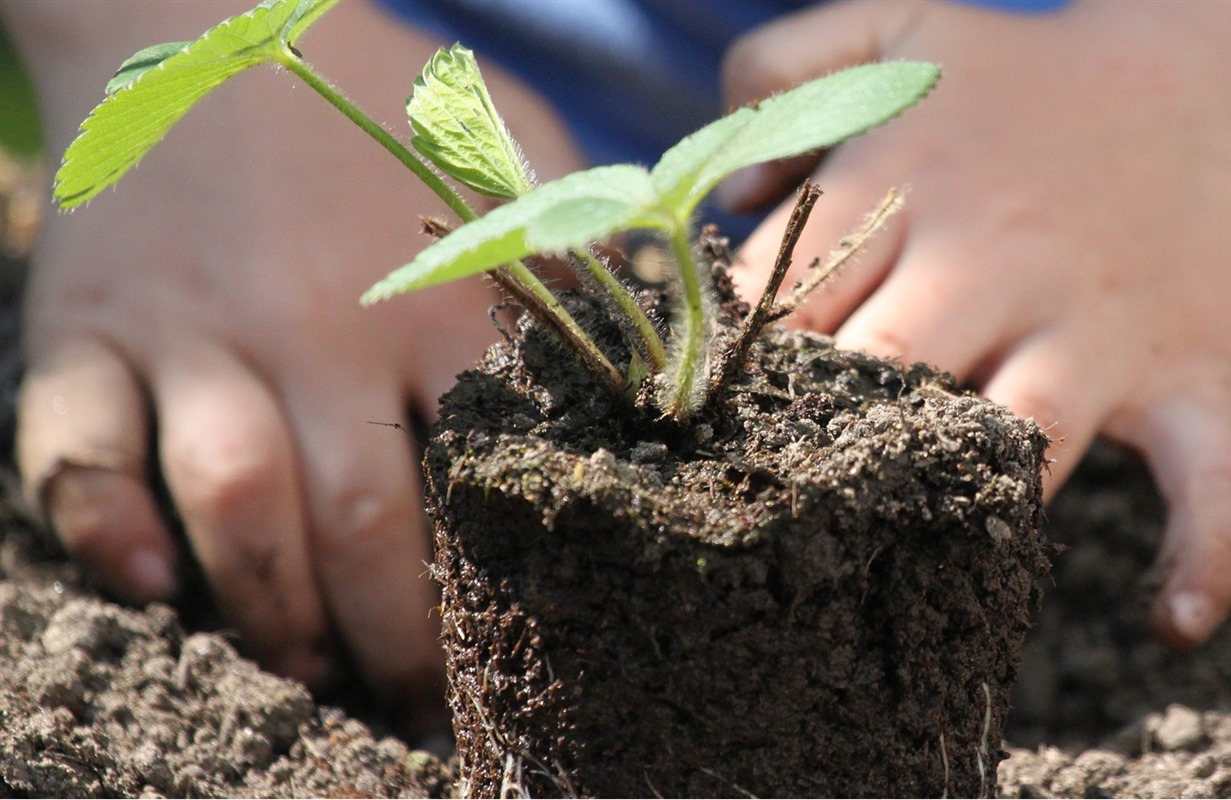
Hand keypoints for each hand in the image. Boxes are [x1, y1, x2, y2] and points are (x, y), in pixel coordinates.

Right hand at [9, 0, 579, 727]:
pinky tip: (150, 588)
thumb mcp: (511, 149)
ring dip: (271, 613)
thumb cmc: (380, 99)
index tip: (523, 656)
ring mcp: (195, 327)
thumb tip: (676, 342)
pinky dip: (102, 528)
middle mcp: (317, 324)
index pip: (487, 477)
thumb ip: (581, 249)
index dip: (506, 590)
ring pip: (233, 505)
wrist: (204, 7)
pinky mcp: (89, 325)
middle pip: (363, 523)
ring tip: (308, 671)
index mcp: (437, 297)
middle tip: (415, 706)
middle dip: (394, 644)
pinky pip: (75, 448)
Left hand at [720, 1, 1230, 644]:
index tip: (703, 420)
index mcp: (913, 185)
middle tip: (774, 501)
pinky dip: (1208, 555)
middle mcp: (999, 264)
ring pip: (1017, 438)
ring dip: (963, 499)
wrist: (1214, 83)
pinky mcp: (1196, 379)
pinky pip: (1216, 480)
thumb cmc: (1030, 81)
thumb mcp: (898, 26)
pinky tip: (1170, 623)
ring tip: (909, 558)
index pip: (788, 297)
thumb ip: (780, 66)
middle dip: (822, 439)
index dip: (736, 366)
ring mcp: (1100, 331)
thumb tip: (730, 200)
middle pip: (880, 373)